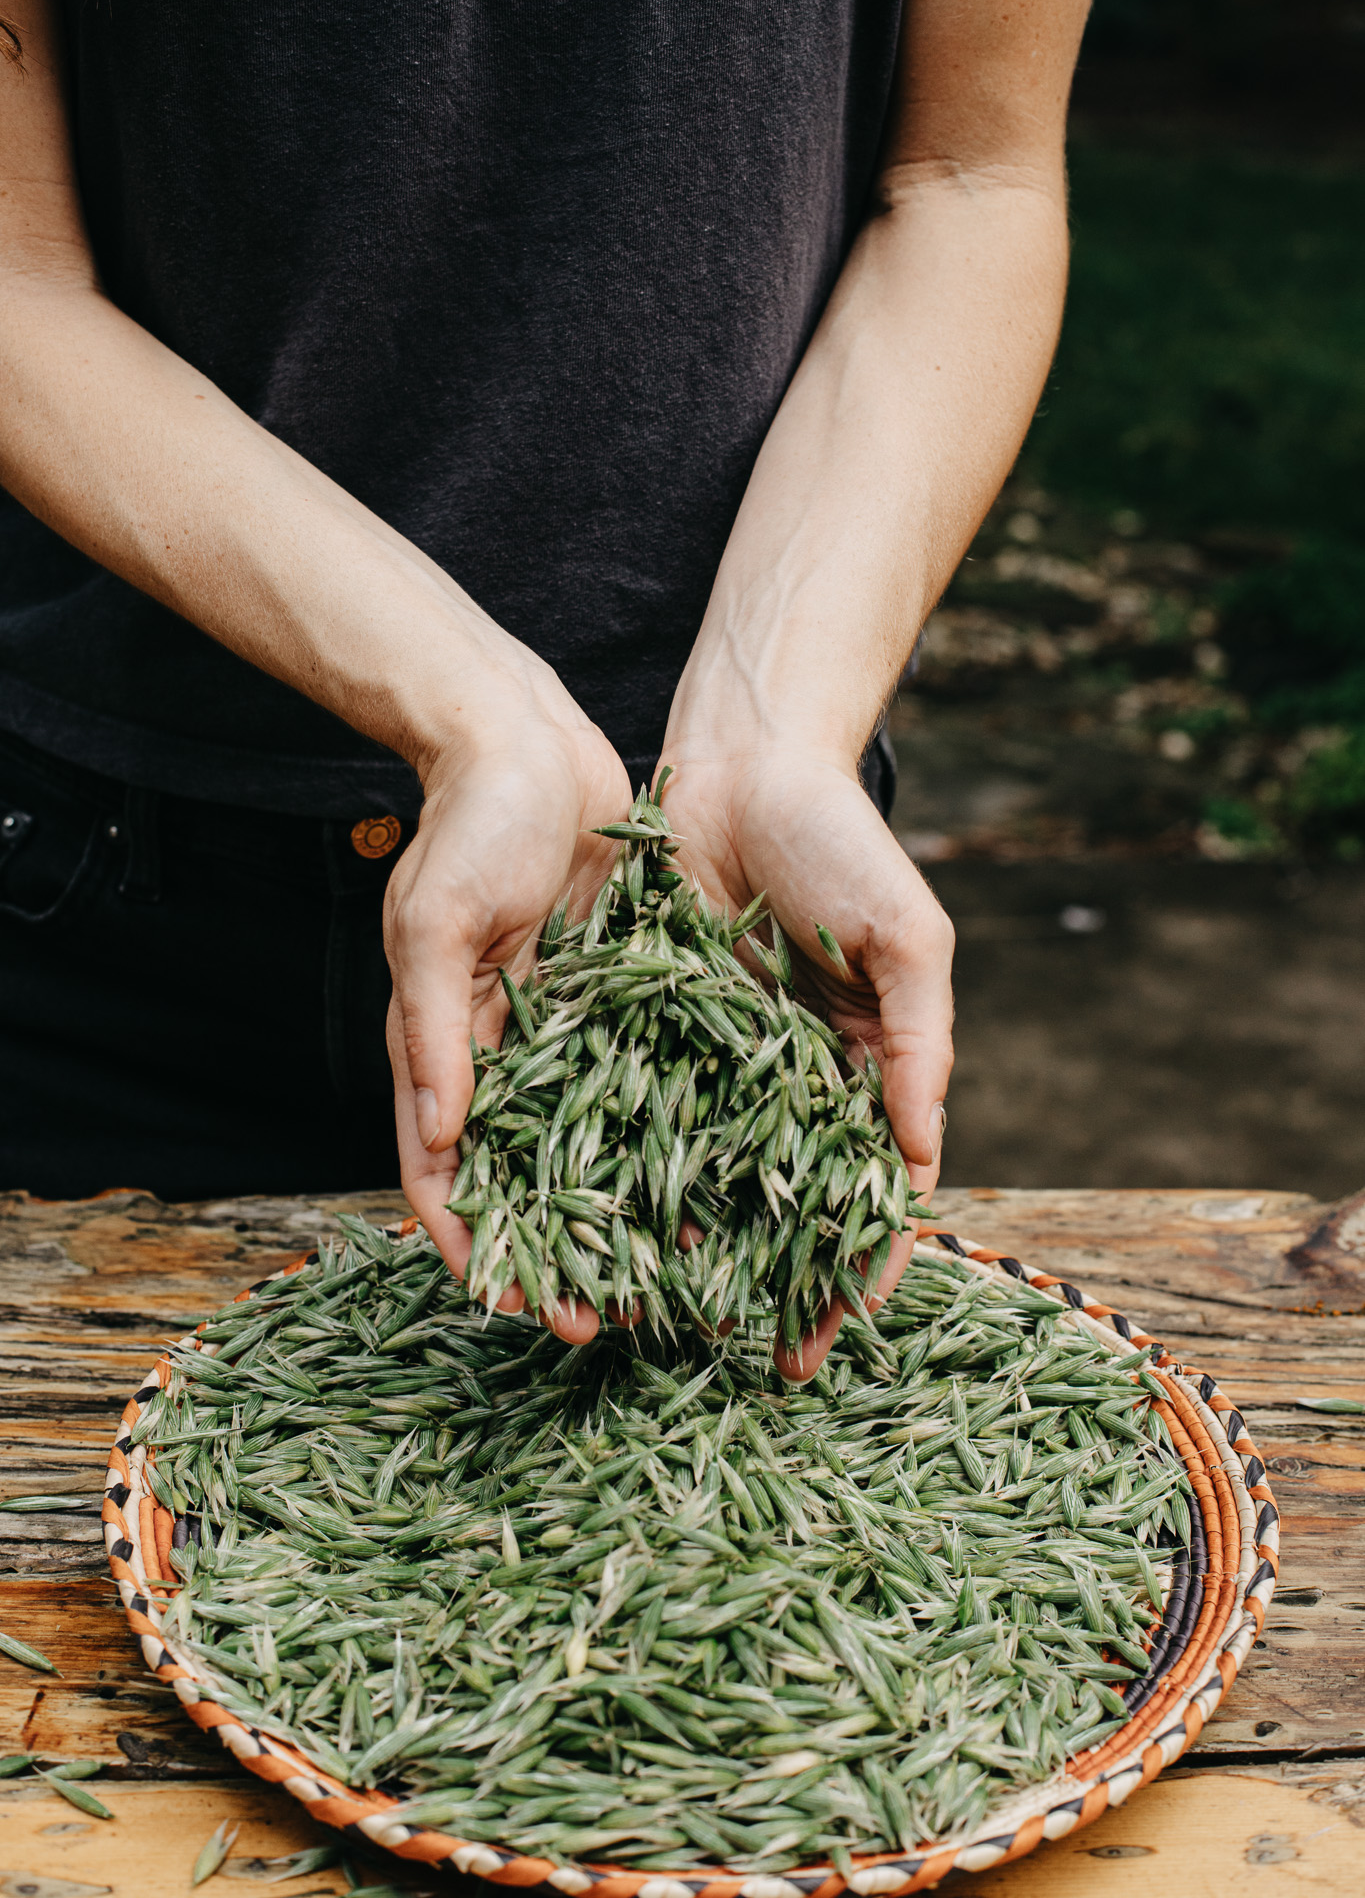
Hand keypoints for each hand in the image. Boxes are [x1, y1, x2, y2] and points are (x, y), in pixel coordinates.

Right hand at [384, 686, 629, 1337]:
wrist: (532, 741)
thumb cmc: (472, 825)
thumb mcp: (437, 923)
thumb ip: (434, 1031)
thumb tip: (439, 1139)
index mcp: (442, 1046)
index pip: (444, 1173)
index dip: (476, 1244)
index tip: (517, 1305)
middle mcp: (503, 1054)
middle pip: (526, 1178)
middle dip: (561, 1255)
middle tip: (610, 1326)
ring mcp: (567, 1032)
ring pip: (595, 1145)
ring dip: (627, 1214)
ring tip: (677, 1277)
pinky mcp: (625, 1001)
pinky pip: (654, 1081)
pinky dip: (679, 1134)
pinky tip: (725, 1182)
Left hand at [658, 743, 953, 1378]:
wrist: (742, 761)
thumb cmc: (842, 842)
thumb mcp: (907, 939)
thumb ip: (917, 1045)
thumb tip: (921, 1161)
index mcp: (859, 1067)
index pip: (867, 1189)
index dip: (858, 1263)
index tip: (840, 1333)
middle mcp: (784, 1078)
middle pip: (781, 1202)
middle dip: (771, 1282)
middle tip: (752, 1361)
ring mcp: (711, 1058)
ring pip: (700, 1171)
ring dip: (687, 1245)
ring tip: (664, 1317)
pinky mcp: (644, 1025)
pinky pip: (629, 1108)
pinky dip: (616, 1165)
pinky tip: (597, 1224)